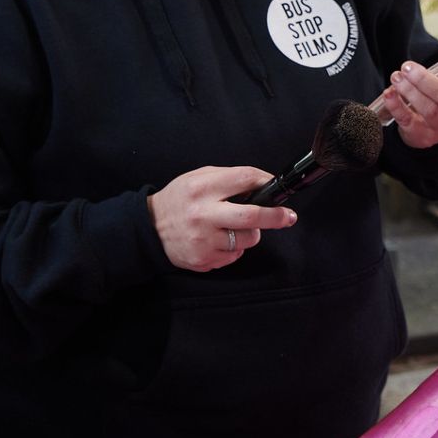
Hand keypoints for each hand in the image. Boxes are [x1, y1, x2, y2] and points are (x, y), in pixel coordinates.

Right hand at [148, 165, 297, 272]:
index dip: (266, 182)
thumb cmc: (179, 200)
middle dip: (276, 216)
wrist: (149, 228)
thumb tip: (263, 184)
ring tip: (235, 227)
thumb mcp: (199, 178)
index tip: (277, 187)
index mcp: (202, 188)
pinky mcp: (203, 260)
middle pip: (252, 216)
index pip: (245, 179)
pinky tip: (219, 240)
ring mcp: (203, 240)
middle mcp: (203, 214)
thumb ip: (228, 179)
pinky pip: (235, 255)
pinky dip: (234, 248)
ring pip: (248, 239)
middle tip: (288, 217)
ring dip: (251, 233)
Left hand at [381, 47, 437, 149]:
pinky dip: (396, 105)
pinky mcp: (421, 134)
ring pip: (427, 108)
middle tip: (407, 66)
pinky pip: (407, 119)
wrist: (429, 131)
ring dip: (409, 90)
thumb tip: (425, 60)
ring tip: (396, 77)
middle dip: (424, 80)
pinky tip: (389, 93)